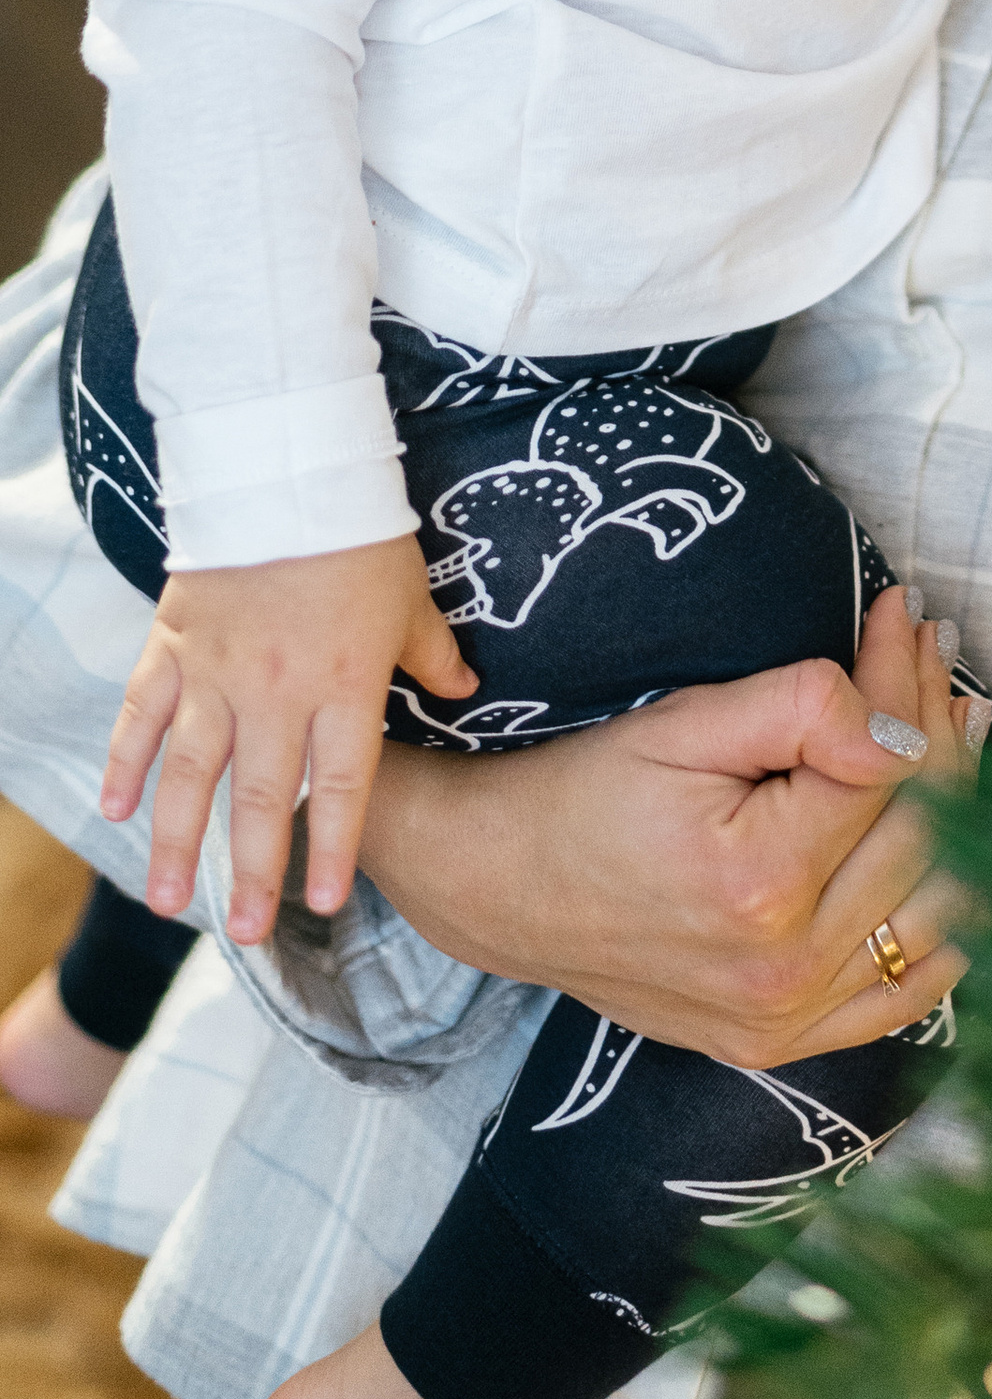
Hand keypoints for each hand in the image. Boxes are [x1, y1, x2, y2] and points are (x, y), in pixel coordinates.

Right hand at [101, 538, 476, 942]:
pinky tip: (117, 809)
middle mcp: (278, 690)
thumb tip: (467, 690)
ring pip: (191, 774)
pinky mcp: (174, 643)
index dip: (333, 847)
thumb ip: (435, 655)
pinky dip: (125, 761)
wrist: (286, 466)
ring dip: (178, 842)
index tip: (322, 904)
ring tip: (169, 903)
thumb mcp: (414, 596)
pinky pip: (143, 713)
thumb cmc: (361, 533)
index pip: (343, 785)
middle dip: (254, 872)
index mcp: (345, 683)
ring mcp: (217, 671)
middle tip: (245, 932)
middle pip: (264, 798)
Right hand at [360, 582, 986, 1066]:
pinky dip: (948, 926)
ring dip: (963, 809)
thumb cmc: (585, 791)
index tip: (900, 614)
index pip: (888, 765)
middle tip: (932, 651)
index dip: (903, 680)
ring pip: (935, 907)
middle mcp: (783, 968)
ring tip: (956, 725)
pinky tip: (963, 851)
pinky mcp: (780, 1044)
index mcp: (758, 884)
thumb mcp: (682, 723)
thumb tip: (897, 728)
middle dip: (937, 724)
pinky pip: (905, 994)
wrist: (498, 888)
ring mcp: (786, 1019)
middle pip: (923, 831)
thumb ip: (800, 710)